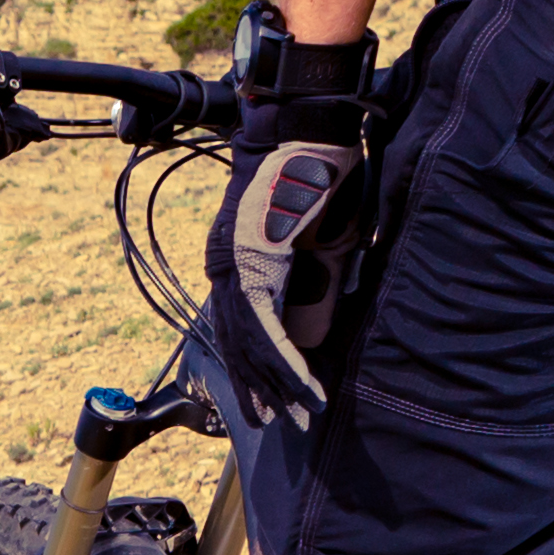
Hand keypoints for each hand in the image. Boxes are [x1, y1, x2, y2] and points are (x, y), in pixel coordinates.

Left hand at [216, 5, 378, 426]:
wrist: (309, 132)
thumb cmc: (320, 178)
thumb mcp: (323, 242)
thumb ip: (315, 287)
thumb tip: (313, 334)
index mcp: (242, 260)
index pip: (243, 326)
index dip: (256, 367)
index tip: (270, 398)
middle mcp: (230, 265)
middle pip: (239, 342)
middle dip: (261, 387)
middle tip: (276, 422)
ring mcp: (237, 263)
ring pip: (252, 342)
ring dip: (277, 383)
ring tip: (295, 414)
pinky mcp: (253, 262)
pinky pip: (267, 324)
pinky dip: (286, 358)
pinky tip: (301, 385)